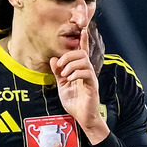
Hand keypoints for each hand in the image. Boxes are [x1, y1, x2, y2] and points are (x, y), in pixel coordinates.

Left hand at [50, 27, 107, 142]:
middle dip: (69, 56)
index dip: (83, 41)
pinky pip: (86, 73)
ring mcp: (91, 78)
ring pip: (84, 62)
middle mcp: (87, 72)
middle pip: (82, 54)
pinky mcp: (92, 86)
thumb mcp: (62, 86)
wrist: (83, 118)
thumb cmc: (74, 102)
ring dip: (71, 65)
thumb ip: (58, 73)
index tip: (83, 29)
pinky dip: (76, 73)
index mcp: (80, 71)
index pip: (82, 53)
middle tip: (60, 66)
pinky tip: (70, 79)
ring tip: (64, 75)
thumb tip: (54, 59)